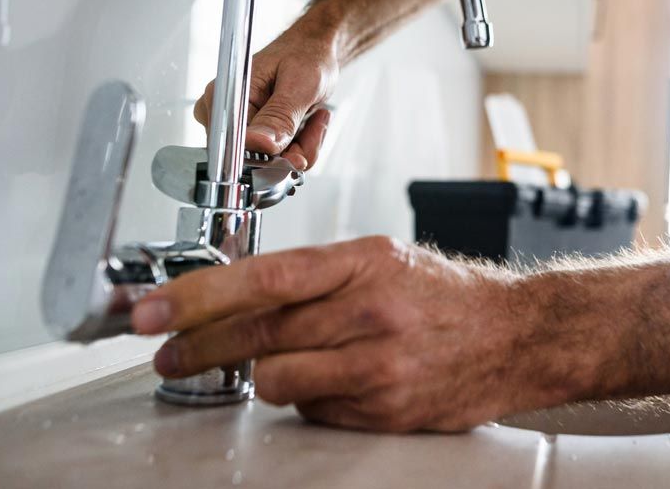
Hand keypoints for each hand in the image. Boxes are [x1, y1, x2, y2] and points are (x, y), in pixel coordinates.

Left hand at [130, 237, 569, 431]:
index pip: (264, 279)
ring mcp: (379, 366)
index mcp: (364, 262)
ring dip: (261, 374)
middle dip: (199, 346)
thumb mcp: (382, 258)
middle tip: (169, 354)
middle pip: (259, 333)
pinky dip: (307, 399)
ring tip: (272, 364)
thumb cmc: (446, 293)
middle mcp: (370, 312)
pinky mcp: (386, 410)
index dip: (198, 296)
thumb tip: (241, 297)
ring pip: (279, 380)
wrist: (516, 334)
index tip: (153, 311)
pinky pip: (315, 412)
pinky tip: (329, 381)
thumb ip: (316, 276)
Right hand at [193, 29, 337, 168]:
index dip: (270, 156)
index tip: (298, 153)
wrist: (315, 49)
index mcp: (226, 96)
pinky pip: (281, 158)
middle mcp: (227, 115)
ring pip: (274, 163)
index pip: (236, 148)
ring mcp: (242, 127)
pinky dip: (303, 145)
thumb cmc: (306, 54)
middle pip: (257, 160)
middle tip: (316, 122)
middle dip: (294, 150)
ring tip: (316, 116)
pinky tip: (311, 121)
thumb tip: (259, 144)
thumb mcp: (298, 84)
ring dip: (303, 146)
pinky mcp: (258, 135)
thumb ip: (280, 117)